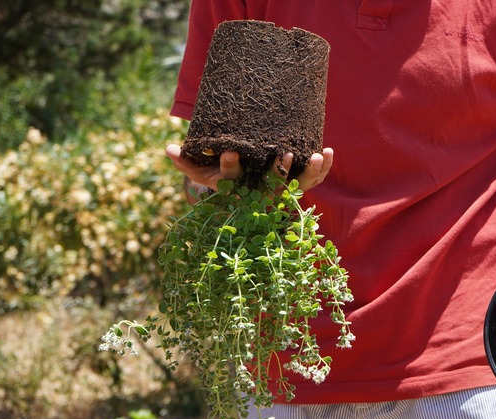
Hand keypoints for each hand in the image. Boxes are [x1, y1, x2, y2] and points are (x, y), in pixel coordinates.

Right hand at [165, 144, 333, 192]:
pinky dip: (322, 168)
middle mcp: (261, 192)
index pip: (231, 179)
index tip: (231, 151)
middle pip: (271, 184)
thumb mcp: (202, 172)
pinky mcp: (297, 183)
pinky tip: (327, 151)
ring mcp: (282, 190)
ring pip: (298, 184)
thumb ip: (186, 162)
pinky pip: (313, 179)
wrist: (246, 191)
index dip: (230, 167)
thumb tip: (167, 149)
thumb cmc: (222, 178)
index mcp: (238, 188)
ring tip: (315, 155)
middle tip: (284, 152)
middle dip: (279, 170)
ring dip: (309, 171)